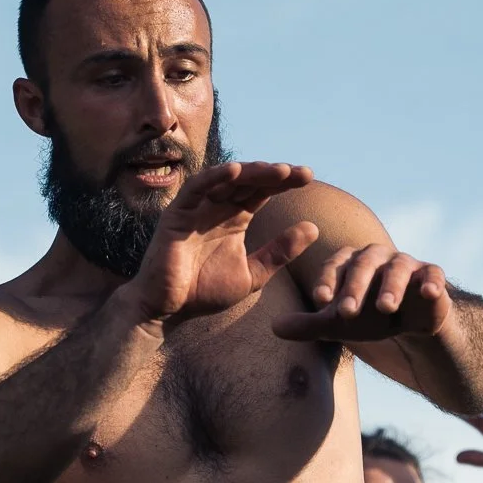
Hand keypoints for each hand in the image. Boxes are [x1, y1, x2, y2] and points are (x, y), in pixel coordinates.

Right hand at [123, 161, 318, 326]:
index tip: (309, 177)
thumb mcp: (252, 275)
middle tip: (300, 173)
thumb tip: (314, 228)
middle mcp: (217, 207)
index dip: (285, 182)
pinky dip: (214, 177)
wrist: (168, 310)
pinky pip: (196, 188)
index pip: (263, 191)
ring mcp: (196, 207)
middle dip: (274, 174)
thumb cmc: (203, 292)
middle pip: (248, 180)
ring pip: (225, 178)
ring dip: (251, 172)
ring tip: (277, 171)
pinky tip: (235, 171)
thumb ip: (279, 253)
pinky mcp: (177, 213)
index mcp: (235, 218)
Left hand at [272, 245, 451, 343]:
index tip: (320, 299)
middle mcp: (378, 257)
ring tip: (385, 308)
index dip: (328, 279)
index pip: (336, 264)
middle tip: (346, 311)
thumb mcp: (337, 324)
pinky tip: (428, 293)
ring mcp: (407, 265)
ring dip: (391, 287)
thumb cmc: (367, 316)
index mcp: (352, 262)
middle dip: (355, 287)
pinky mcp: (431, 277)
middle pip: (365, 265)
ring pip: (398, 269)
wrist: (407, 325)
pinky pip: (434, 275)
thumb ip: (308, 324)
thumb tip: (273, 327)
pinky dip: (432, 283)